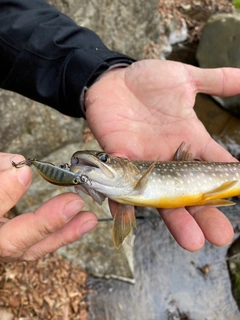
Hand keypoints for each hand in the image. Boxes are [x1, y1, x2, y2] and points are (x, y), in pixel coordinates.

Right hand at [0, 153, 97, 261]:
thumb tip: (18, 163)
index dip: (2, 193)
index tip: (22, 171)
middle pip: (10, 242)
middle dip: (45, 223)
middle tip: (74, 204)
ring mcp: (2, 248)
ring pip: (28, 250)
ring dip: (62, 234)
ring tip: (89, 219)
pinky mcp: (16, 246)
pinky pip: (37, 247)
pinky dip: (60, 236)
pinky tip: (81, 223)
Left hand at [85, 59, 239, 251]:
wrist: (112, 80)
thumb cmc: (147, 82)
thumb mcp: (185, 79)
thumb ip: (217, 81)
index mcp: (188, 142)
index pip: (213, 168)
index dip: (228, 183)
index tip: (239, 197)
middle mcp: (168, 159)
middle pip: (189, 192)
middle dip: (204, 214)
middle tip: (220, 236)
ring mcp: (144, 163)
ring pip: (159, 197)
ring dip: (174, 219)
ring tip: (191, 240)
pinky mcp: (119, 160)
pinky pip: (120, 186)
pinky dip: (123, 202)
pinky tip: (131, 220)